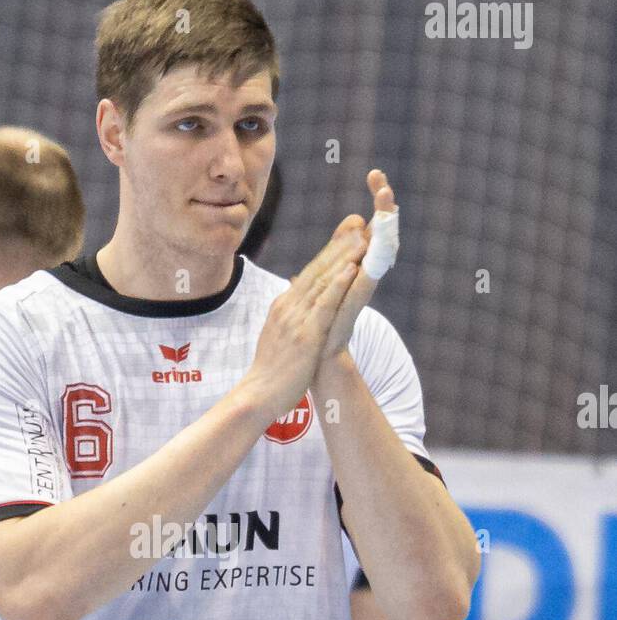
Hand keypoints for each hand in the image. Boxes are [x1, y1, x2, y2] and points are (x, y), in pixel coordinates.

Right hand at [242, 218, 368, 421]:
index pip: (309, 273)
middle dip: (338, 245)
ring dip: (343, 258)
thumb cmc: (270, 372)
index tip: (346, 233)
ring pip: (322, 282)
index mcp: (283, 307)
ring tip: (361, 238)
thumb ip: (288, 319)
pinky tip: (351, 269)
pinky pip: (324, 305)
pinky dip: (337, 285)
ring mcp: (296, 320)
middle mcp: (288, 307)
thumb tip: (293, 307)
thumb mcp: (278, 337)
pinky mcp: (306, 336)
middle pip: (317, 270)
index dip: (329, 252)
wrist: (258, 396)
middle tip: (357, 223)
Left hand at [321, 169, 397, 360]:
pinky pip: (354, 294)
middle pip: (374, 242)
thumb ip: (332, 271)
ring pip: (369, 262)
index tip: (376, 176)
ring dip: (377, 237)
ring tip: (384, 208)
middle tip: (385, 185)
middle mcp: (358, 284)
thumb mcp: (324, 295)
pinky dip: (357, 277)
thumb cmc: (323, 338)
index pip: (364, 235)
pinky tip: (363, 257)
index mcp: (351, 275)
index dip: (372, 207)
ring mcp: (354, 301)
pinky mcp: (346, 320)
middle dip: (381, 213)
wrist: (320, 372)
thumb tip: (341, 252)